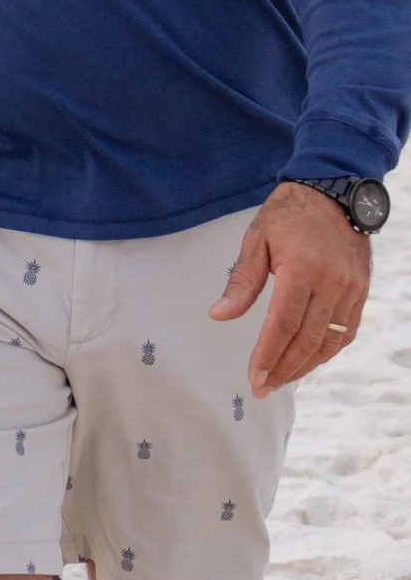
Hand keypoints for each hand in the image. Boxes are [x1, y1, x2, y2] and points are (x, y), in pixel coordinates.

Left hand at [214, 180, 373, 394]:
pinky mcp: (361, 290)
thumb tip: (219, 315)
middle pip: (307, 339)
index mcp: (301, 269)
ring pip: (330, 340)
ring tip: (281, 379)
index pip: (283, 324)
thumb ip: (241, 282)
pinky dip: (328, 349)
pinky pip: (346, 330)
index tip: (254, 377)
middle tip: (263, 387)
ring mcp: (351, 289)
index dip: (268, 355)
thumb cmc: (288, 214)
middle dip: (284, 368)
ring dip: (306, 365)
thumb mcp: (257, 240)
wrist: (334, 191)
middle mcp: (331, 283)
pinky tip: (309, 359)